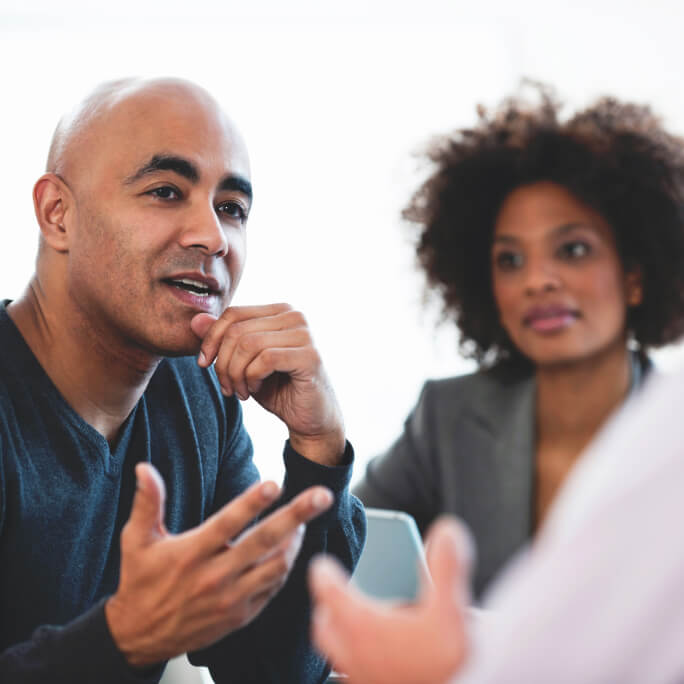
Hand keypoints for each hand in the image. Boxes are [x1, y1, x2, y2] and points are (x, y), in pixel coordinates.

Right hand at [106, 463, 333, 665]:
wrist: (139, 637)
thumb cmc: (140, 581)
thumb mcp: (136, 540)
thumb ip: (148, 502)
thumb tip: (144, 467)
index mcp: (191, 553)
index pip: (228, 524)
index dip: (252, 503)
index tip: (275, 483)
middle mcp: (215, 576)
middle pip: (265, 541)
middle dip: (297, 516)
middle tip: (323, 496)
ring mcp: (231, 599)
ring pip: (276, 566)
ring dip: (295, 541)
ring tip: (304, 520)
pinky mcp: (241, 615)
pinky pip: (273, 587)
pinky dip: (285, 566)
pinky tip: (289, 549)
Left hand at [191, 304, 344, 465]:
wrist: (311, 419)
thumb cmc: (279, 388)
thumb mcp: (243, 363)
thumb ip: (222, 340)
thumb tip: (195, 319)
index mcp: (280, 311)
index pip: (233, 314)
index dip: (211, 339)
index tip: (204, 364)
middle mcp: (295, 316)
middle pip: (238, 330)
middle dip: (223, 363)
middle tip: (227, 387)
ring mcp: (305, 334)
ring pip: (248, 344)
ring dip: (236, 374)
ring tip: (241, 391)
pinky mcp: (310, 356)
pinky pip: (265, 359)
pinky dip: (251, 378)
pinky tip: (255, 390)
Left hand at [308, 517, 471, 683]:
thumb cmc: (449, 666)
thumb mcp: (452, 609)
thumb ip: (447, 567)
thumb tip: (446, 531)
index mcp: (364, 627)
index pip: (329, 593)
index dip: (324, 575)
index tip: (321, 565)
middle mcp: (354, 655)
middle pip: (324, 626)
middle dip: (327, 607)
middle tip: (335, 595)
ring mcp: (361, 679)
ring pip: (335, 654)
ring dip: (340, 636)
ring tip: (356, 625)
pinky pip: (350, 675)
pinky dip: (354, 661)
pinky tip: (379, 659)